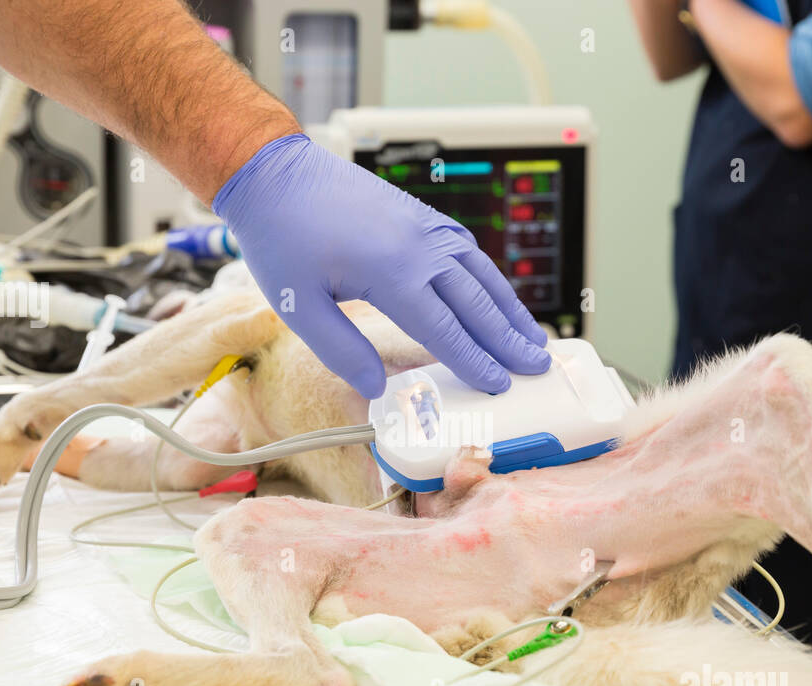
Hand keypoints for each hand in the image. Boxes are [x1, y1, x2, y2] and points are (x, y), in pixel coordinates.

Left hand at [212, 133, 550, 398]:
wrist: (275, 173)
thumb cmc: (281, 236)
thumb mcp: (300, 306)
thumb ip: (341, 350)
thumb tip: (377, 387)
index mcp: (391, 272)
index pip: (445, 329)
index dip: (475, 361)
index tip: (499, 385)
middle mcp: (419, 246)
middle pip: (477, 303)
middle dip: (509, 339)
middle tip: (537, 367)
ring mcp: (424, 226)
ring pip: (481, 274)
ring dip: (510, 308)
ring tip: (533, 337)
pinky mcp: (420, 215)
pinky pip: (468, 251)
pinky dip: (490, 278)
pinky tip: (498, 296)